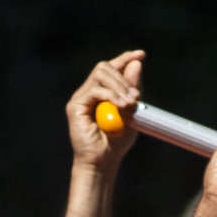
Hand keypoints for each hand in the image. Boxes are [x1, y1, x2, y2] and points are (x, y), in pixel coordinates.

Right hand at [66, 51, 143, 174]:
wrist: (103, 162)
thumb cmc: (117, 141)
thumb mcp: (132, 112)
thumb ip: (133, 90)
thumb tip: (136, 63)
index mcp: (103, 92)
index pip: (112, 67)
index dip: (125, 58)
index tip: (141, 54)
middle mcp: (90, 91)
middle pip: (104, 67)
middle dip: (123, 78)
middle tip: (135, 97)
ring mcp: (81, 98)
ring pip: (100, 74)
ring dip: (119, 86)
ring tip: (129, 104)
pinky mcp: (75, 107)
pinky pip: (94, 91)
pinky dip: (110, 96)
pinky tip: (120, 105)